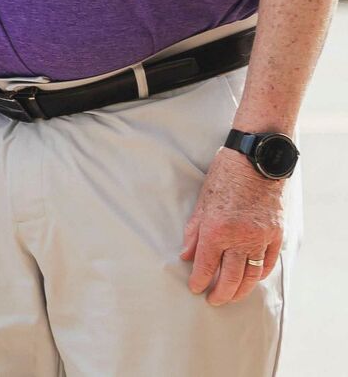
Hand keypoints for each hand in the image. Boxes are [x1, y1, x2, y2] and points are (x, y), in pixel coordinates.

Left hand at [179, 148, 285, 305]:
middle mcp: (240, 238)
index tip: (195, 288)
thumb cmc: (224, 176)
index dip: (200, 281)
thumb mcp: (202, 202)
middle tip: (213, 300)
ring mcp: (261, 238)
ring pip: (252, 275)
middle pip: (230, 277)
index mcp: (217, 230)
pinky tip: (252, 280)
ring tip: (232, 296)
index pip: (206, 266)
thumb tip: (186, 255)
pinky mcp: (276, 235)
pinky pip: (268, 263)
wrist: (256, 161)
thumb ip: (193, 232)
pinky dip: (260, 275)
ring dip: (241, 290)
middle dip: (220, 293)